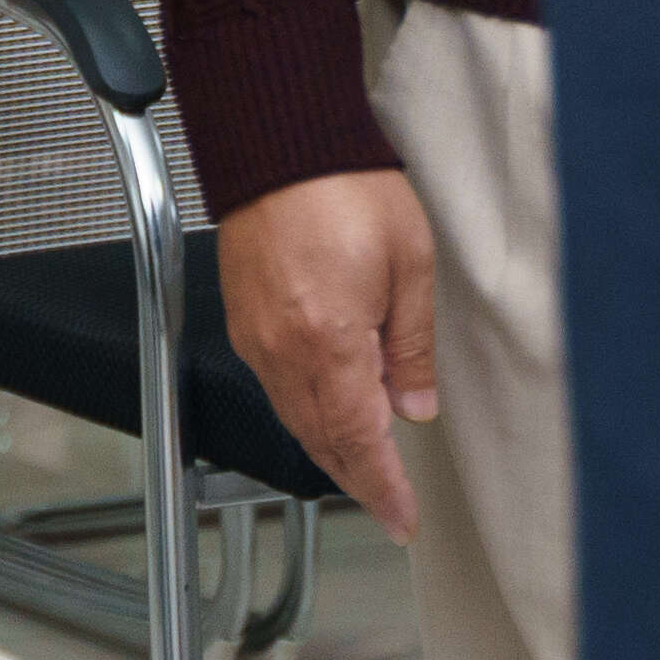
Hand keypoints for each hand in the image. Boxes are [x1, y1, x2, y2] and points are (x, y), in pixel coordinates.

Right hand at [215, 169, 441, 539]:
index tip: (400, 519)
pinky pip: (275, 386)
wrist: (279, 141)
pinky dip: (305, 411)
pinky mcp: (244, 318)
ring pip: (294, 417)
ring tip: (368, 463)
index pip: (359, 440)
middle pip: (320, 439)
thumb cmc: (345, 187)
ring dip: (331, 446)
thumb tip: (414, 404)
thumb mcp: (410, 265)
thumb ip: (412, 344)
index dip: (382, 488)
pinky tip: (330, 407)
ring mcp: (256, 336)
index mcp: (328, 343)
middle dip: (357, 477)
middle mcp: (282, 350)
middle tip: (389, 504)